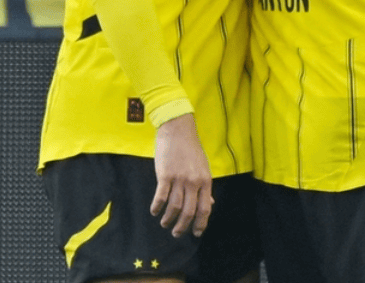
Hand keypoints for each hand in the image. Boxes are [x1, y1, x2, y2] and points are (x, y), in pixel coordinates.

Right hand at [151, 113, 213, 237]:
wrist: (178, 131)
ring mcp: (179, 179)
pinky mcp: (165, 175)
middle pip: (189, 211)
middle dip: (183, 226)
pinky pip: (161, 197)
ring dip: (169, 219)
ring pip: (175, 207)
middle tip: (177, 234)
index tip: (196, 233)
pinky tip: (154, 212)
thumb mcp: (203, 167)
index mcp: (206, 180)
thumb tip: (210, 203)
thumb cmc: (191, 149)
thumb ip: (205, 187)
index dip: (201, 223)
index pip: (205, 207)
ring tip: (165, 224)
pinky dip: (157, 207)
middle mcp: (194, 182)